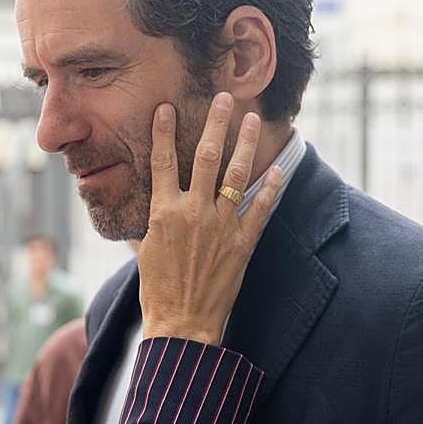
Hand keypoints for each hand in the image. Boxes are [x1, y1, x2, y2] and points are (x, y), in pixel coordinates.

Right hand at [138, 92, 283, 345]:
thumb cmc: (158, 291)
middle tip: (224, 98)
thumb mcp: (145, 250)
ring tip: (252, 120)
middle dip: (215, 123)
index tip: (165, 107)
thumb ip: (152, 221)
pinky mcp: (241, 243)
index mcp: (162, 213)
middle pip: (205, 156)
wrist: (181, 325)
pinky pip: (260, 208)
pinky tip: (277, 169)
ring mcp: (220, 226)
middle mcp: (192, 213)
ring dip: (246, 144)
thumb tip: (151, 204)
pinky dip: (271, 188)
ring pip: (236, 175)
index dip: (163, 132)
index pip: (162, 161)